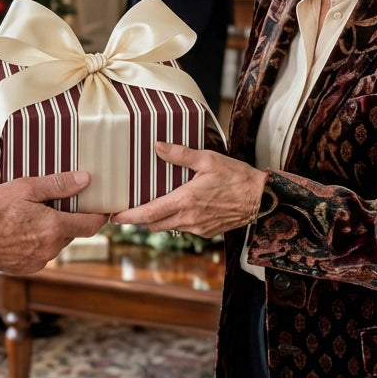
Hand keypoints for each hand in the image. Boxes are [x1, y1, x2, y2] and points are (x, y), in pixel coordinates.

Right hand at [0, 171, 107, 273]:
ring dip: (52, 230)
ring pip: (55, 243)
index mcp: (54, 228)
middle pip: (72, 233)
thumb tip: (85, 179)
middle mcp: (50, 249)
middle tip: (60, 202)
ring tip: (35, 214)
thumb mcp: (25, 188)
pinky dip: (37, 242)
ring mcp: (37, 262)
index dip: (100, 216)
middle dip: (70, 218)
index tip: (103, 207)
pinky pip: (40, 253)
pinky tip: (22, 229)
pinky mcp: (24, 268)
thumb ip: (57, 184)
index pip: (91, 226)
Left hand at [112, 141, 264, 237]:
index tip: (115, 217)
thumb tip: (158, 146)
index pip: (150, 213)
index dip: (130, 217)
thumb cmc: (236, 177)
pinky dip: (176, 220)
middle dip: (140, 219)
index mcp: (186, 201)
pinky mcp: (207, 232)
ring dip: (157, 219)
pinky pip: (184, 228)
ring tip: (152, 205)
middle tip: (128, 209)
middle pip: (154, 224)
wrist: (261, 199)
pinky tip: (178, 206)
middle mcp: (189, 218)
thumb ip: (181, 154)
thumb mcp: (208, 159)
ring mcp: (199, 228)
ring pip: (168, 227)